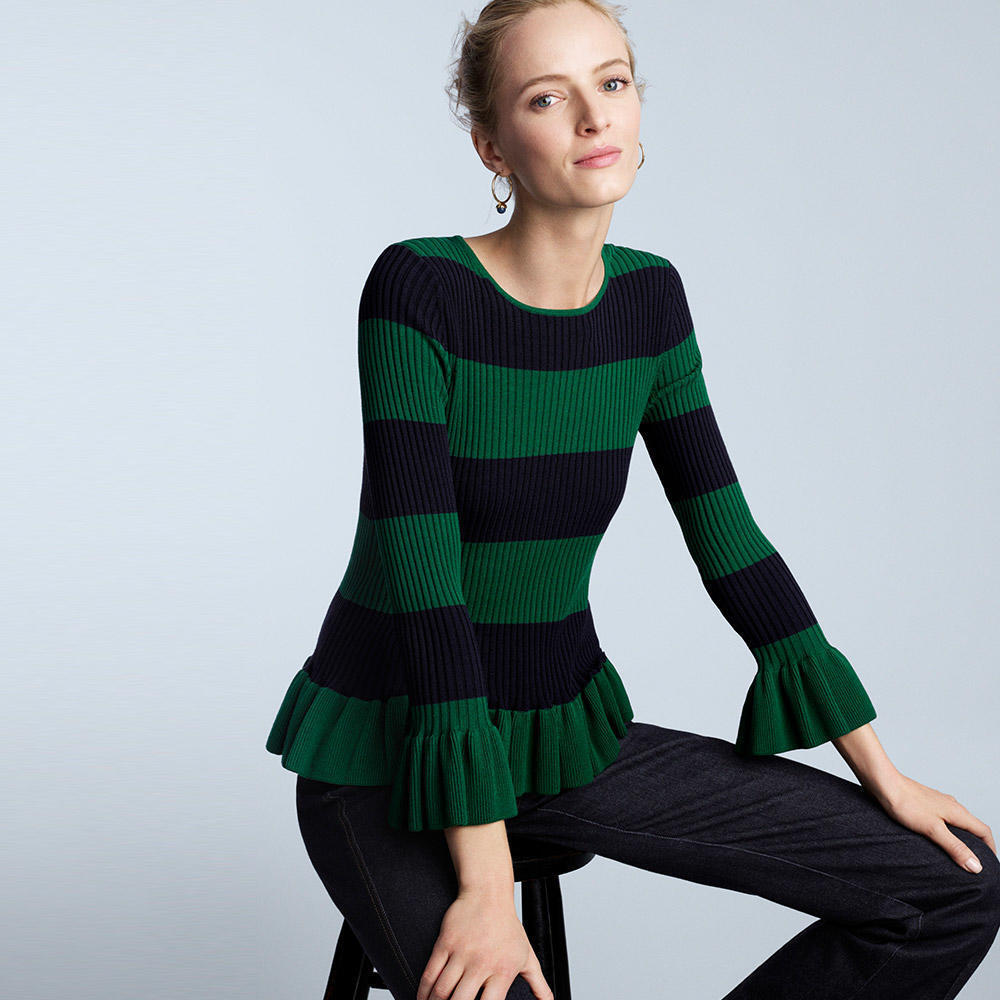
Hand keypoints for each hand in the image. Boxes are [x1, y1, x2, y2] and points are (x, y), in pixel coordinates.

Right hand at [416, 886, 552, 999]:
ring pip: (442, 990)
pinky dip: (423, 991)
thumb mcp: (527, 956)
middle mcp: (482, 963)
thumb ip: (539, 984)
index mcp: (502, 971)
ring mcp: (461, 953)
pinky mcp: (445, 942)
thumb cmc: (508, 926)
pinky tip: (422, 998)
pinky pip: (430, 973)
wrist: (489, 893)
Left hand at [874, 772, 995, 872]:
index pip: (984, 831)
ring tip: (955, 852)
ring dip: (961, 836)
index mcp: (958, 811)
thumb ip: (955, 847)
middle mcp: (951, 805)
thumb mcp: (933, 830)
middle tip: (973, 861)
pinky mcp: (924, 802)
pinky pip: (942, 818)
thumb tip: (977, 866)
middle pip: (972, 826)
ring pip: (957, 821)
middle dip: (977, 844)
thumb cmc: (906, 803)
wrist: (883, 783)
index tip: (990, 864)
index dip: (990, 848)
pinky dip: (945, 830)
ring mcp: (937, 802)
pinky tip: (934, 836)